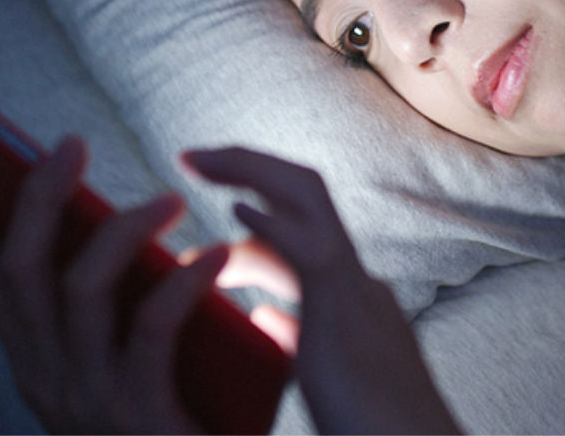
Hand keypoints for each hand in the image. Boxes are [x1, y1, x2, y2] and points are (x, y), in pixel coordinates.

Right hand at [0, 135, 225, 433]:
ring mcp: (88, 400)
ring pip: (77, 290)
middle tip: (69, 143)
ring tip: (166, 199)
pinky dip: (180, 284)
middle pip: (21, 270)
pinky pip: (149, 332)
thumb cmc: (176, 429)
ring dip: (117, 231)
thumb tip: (119, 238)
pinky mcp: (140, 417)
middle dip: (34, 199)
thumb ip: (115, 316)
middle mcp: (49, 379)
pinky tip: (214, 256)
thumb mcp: (124, 371)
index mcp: (40, 365)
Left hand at [183, 147, 460, 434]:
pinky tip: (233, 210)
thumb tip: (266, 315)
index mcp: (350, 296)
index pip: (301, 227)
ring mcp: (356, 290)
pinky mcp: (345, 313)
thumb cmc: (372, 428)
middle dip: (250, 165)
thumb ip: (297, 337)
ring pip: (308, 199)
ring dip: (249, 169)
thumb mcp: (323, 372)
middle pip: (307, 192)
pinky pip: (308, 248)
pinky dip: (270, 221)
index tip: (215, 198)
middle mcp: (356, 279)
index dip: (256, 205)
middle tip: (192, 157)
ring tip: (195, 161)